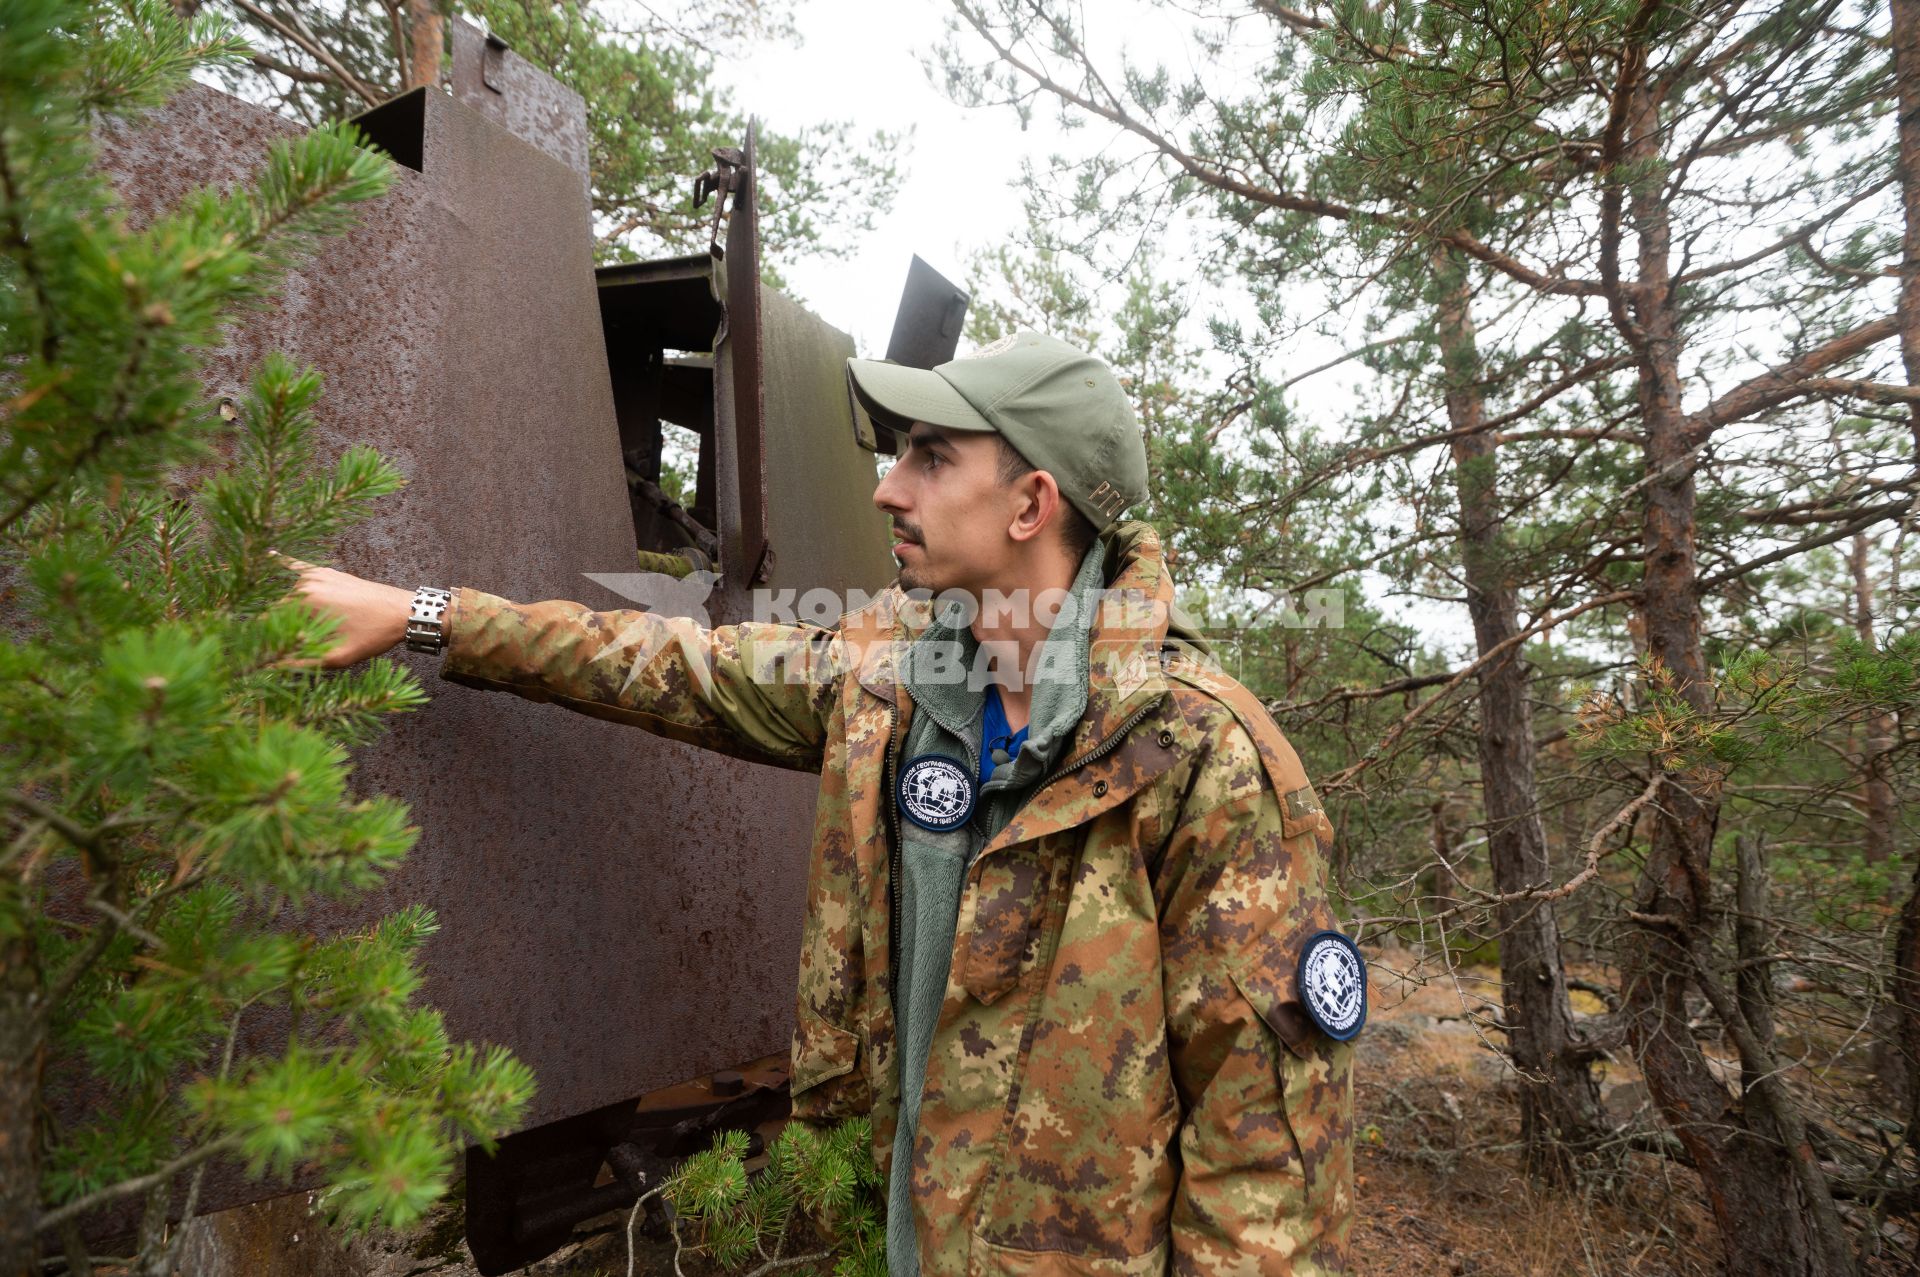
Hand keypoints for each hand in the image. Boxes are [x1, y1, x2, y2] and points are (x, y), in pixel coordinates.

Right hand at [273, 553, 415, 668]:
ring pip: (291, 597)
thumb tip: (271, 666)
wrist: (404, 612)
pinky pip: (300, 567)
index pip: (269, 620)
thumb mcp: (338, 656)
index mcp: (307, 600)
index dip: (269, 638)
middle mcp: (308, 582)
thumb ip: (301, 662)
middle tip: (305, 645)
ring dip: (293, 612)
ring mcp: (318, 573)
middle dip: (284, 627)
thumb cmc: (374, 634)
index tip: (273, 651)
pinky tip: (268, 556)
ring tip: (312, 630)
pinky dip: (284, 563)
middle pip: (280, 609)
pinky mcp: (329, 572)